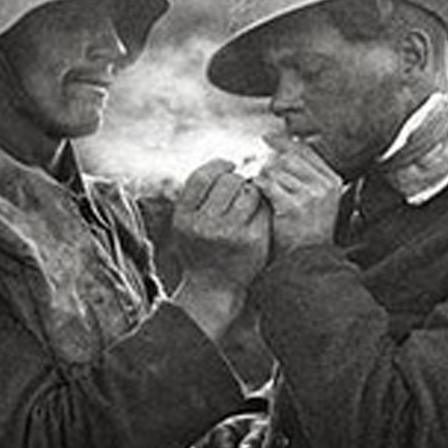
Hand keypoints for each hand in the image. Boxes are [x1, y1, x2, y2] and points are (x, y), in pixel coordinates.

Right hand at [171, 160, 269, 339]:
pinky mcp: (254, 240)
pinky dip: (261, 207)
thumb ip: (196, 195)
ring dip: (251, 191)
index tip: (228, 165)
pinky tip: (255, 216)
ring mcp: (231, 233)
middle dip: (237, 179)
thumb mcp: (185, 222)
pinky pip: (262, 208)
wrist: (213, 287)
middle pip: (229, 181)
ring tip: (245, 202)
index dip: (219, 164)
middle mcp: (206, 225)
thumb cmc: (200, 248)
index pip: (203, 176)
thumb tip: (226, 161)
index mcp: (185, 217)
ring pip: (249, 191)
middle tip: (238, 187)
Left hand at [253, 134, 342, 255]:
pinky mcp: (292, 206)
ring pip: (276, 169)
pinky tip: (253, 191)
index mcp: (332, 181)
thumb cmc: (305, 231)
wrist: (306, 261)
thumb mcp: (316, 201)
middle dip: (268, 158)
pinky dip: (256, 185)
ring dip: (261, 174)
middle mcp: (324, 186)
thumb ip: (305, 176)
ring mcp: (310, 196)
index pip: (305, 150)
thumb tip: (283, 146)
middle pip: (289, 157)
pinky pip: (267, 184)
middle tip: (252, 161)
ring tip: (254, 183)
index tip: (267, 138)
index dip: (284, 141)